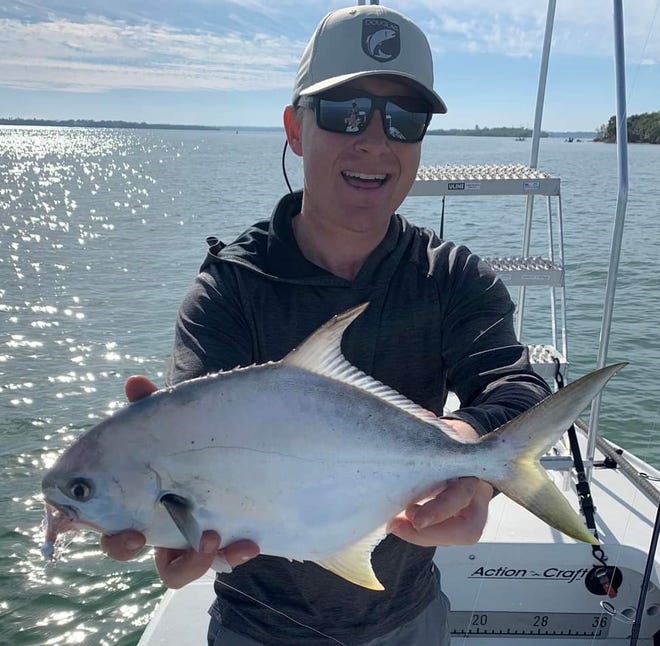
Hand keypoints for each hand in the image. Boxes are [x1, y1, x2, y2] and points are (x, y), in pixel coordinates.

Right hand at [100, 375, 259, 587]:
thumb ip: (153, 405)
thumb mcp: (174, 422)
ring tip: (209, 538)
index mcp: (137, 499)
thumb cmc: (189, 438)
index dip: (106, 534)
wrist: (231, 444)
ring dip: (190, 560)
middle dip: (129, 547)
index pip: (111, 525)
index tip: (115, 531)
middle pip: (130, 549)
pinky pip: (223, 559)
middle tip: (139, 536)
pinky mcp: (222, 539)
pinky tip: (249, 543)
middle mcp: (156, 523)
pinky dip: (233, 555)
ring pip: (177, 568)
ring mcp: (188, 535)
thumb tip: (135, 383)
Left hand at [389, 419, 491, 546]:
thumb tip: (424, 418)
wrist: (464, 443)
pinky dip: (424, 533)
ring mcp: (474, 509)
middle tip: (398, 525)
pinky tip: (402, 523)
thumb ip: (432, 426)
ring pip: (459, 536)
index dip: (439, 509)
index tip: (413, 515)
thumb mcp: (443, 430)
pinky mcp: (462, 518)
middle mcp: (479, 494)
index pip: (461, 496)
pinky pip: (447, 534)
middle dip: (432, 535)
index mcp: (474, 469)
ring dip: (425, 537)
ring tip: (397, 524)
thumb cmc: (450, 438)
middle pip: (468, 530)